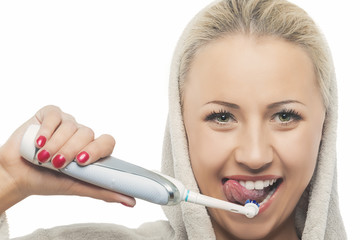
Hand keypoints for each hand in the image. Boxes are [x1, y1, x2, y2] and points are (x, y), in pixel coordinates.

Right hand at [0, 105, 135, 212]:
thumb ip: (104, 191)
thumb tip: (132, 202)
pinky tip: (38, 142)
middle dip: (71, 150)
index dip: (96, 150)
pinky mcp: (50, 115)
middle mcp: (81, 135)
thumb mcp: (78, 187)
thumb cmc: (48, 181)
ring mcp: (66, 123)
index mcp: (92, 150)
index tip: (81, 162)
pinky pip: (55, 115)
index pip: (106, 142)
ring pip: (71, 125)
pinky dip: (47, 129)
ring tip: (43, 158)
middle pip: (87, 133)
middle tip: (57, 164)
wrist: (17, 175)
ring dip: (56, 143)